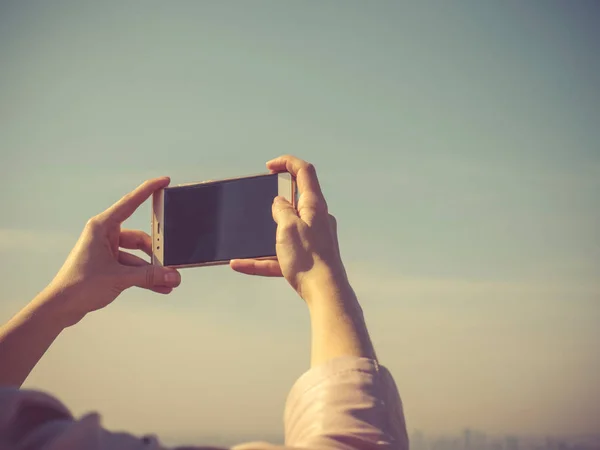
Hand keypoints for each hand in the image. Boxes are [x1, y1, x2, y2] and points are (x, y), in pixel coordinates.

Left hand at [45, 177, 180, 326]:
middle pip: (140, 237)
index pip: (130, 203)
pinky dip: (146, 277)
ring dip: (153, 269)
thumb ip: (149, 276)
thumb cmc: (79, 285)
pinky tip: (161, 286)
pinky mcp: (110, 265)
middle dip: (156, 251)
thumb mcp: (119, 278)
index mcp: (102, 227)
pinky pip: (134, 268)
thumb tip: (174, 275)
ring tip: (170, 279)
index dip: (149, 190)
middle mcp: (105, 235)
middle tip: (172, 258)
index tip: (164, 181)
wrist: (60, 307)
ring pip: (138, 256)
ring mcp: (108, 251)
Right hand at [230, 155, 347, 300]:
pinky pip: (280, 255)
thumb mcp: (287, 227)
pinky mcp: (307, 258)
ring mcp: (313, 239)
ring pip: (286, 229)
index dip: (287, 163)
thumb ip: (281, 210)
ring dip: (266, 231)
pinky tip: (240, 264)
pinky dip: (262, 258)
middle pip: (297, 199)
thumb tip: (279, 202)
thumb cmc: (309, 258)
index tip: (269, 167)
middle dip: (276, 197)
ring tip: (246, 235)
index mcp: (314, 205)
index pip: (304, 172)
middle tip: (260, 200)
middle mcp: (316, 219)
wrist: (324, 292)